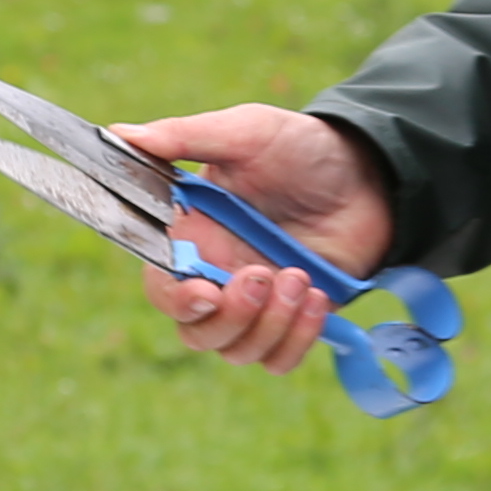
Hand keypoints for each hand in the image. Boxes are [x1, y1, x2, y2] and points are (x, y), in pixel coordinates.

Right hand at [114, 105, 395, 375]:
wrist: (371, 173)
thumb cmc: (301, 147)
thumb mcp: (245, 132)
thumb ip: (183, 137)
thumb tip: (119, 133)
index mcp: (194, 236)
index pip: (161, 287)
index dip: (176, 300)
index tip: (205, 293)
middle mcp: (218, 276)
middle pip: (197, 333)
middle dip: (229, 317)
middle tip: (262, 275)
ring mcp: (257, 304)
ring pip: (238, 351)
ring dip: (270, 323)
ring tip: (299, 276)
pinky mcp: (294, 320)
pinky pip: (279, 359)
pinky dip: (297, 339)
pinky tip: (317, 297)